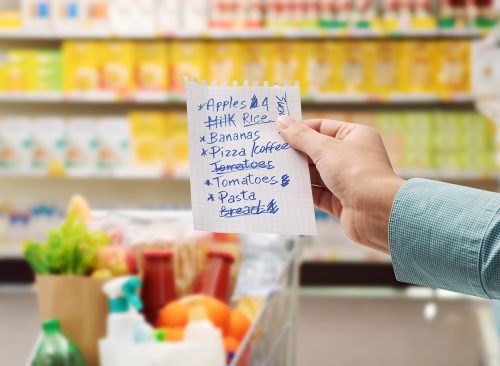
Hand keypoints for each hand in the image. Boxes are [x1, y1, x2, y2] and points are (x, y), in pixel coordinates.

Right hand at [277, 116, 404, 252]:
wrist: (378, 213)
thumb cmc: (357, 173)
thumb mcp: (325, 149)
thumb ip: (301, 136)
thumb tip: (281, 121)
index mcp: (355, 136)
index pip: (322, 127)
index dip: (300, 129)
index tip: (277, 132)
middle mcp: (352, 157)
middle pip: (316, 151)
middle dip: (295, 153)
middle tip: (270, 152)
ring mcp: (347, 180)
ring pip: (315, 174)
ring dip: (297, 173)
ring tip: (274, 170)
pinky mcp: (341, 201)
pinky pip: (317, 193)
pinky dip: (303, 192)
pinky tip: (286, 189)